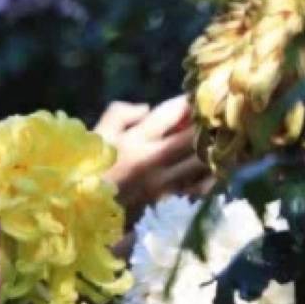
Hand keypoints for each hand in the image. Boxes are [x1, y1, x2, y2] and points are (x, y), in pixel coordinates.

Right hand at [95, 93, 206, 213]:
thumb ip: (119, 113)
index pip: (170, 115)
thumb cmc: (88, 166)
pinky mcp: (171, 201)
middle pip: (194, 138)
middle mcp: (155, 159)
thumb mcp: (96, 133)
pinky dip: (210, 176)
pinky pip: (200, 187)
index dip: (186, 103)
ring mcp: (166, 182)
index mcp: (135, 139)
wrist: (83, 207)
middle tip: (217, 118)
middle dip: (208, 126)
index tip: (195, 97)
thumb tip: (147, 108)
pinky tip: (215, 170)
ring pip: (203, 163)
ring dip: (214, 150)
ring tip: (221, 141)